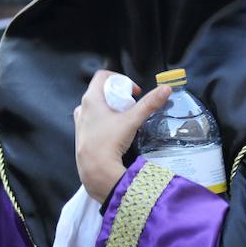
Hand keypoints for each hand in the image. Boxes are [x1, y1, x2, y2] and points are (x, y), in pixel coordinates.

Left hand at [74, 70, 171, 201]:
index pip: (103, 76)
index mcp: (91, 99)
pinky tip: (116, 133)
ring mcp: (81, 122)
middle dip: (119, 96)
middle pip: (102, 92)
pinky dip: (106, 122)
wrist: (95, 170)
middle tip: (131, 107)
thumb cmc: (109, 143)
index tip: (132, 92)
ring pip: (98, 107)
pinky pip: (95, 121)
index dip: (120, 79)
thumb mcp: (132, 120)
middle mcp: (82, 108)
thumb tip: (165, 90)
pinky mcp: (82, 135)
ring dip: (112, 110)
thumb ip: (149, 104)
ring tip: (124, 121)